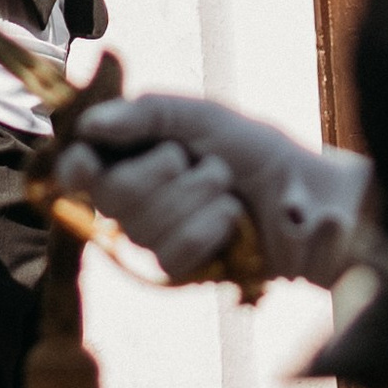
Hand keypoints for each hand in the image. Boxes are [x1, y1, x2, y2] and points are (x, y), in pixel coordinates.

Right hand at [54, 92, 370, 286]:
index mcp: (133, 159)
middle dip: (167, 171)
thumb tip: (90, 124)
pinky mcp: (182, 273)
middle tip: (205, 162)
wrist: (311, 194)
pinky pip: (174, 256)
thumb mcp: (205, 118)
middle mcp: (135, 203)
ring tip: (229, 189)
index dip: (76, 166)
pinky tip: (233, 222)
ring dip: (200, 197)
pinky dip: (211, 229)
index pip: (78, 170)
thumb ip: (149, 113)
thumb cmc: (257, 153)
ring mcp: (155, 241)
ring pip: (146, 227)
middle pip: (114, 195)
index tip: (88, 157)